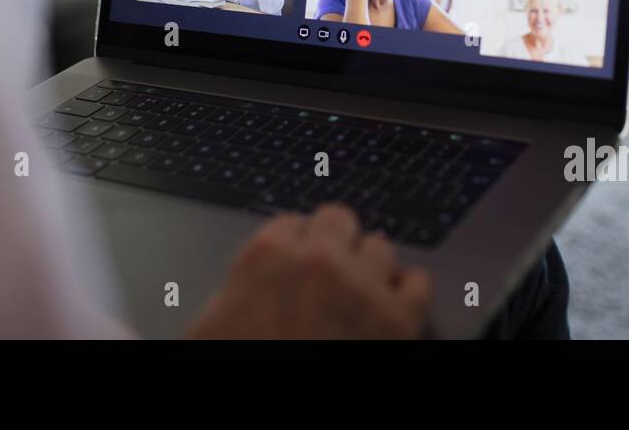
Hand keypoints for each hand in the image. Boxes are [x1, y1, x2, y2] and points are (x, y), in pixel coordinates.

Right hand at [186, 204, 431, 338]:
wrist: (272, 419)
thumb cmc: (243, 357)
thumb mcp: (210, 325)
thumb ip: (230, 290)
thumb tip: (239, 287)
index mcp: (268, 255)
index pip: (293, 222)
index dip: (297, 245)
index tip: (299, 263)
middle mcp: (320, 260)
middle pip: (339, 219)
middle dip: (335, 243)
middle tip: (330, 273)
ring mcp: (363, 286)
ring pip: (381, 247)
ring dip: (371, 267)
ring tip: (360, 293)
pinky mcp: (399, 320)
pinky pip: (418, 283)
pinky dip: (408, 291)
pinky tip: (394, 306)